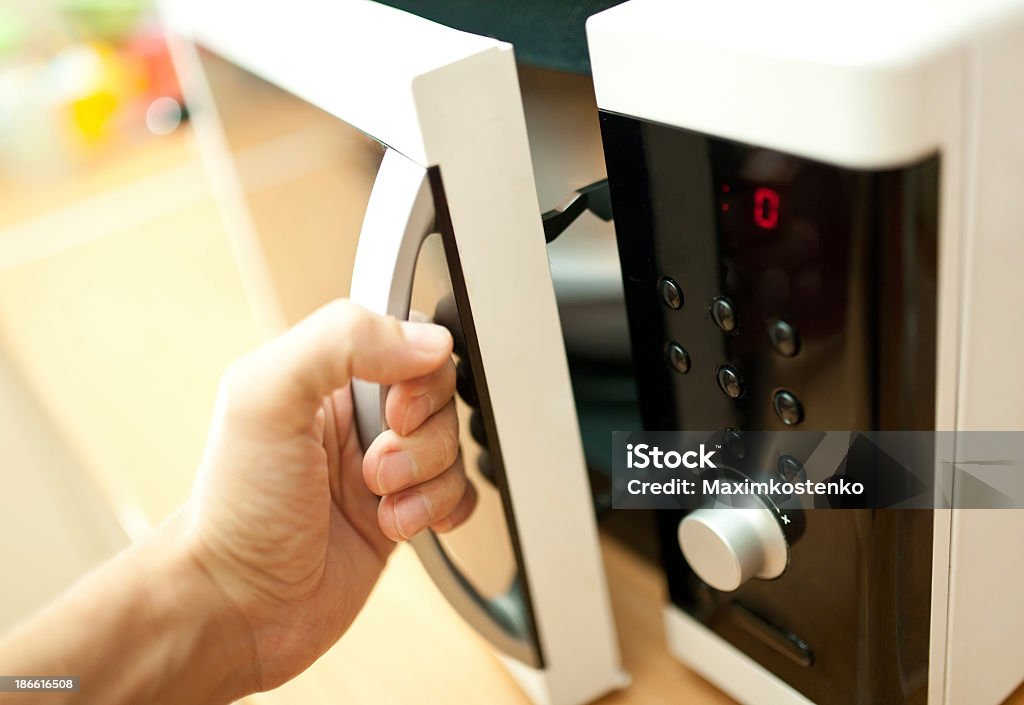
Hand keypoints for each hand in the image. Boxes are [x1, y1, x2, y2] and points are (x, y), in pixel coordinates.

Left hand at [185, 300, 475, 691]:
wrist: (237, 607)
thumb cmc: (236, 510)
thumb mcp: (265, 398)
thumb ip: (339, 342)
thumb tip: (426, 340)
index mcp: (324, 375)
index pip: (405, 335)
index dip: (418, 370)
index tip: (394, 406)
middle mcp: (356, 417)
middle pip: (439, 395)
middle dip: (421, 435)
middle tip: (374, 463)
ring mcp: (382, 466)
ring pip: (453, 447)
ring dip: (425, 478)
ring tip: (376, 500)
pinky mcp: (401, 511)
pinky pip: (458, 493)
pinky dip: (441, 508)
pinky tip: (399, 522)